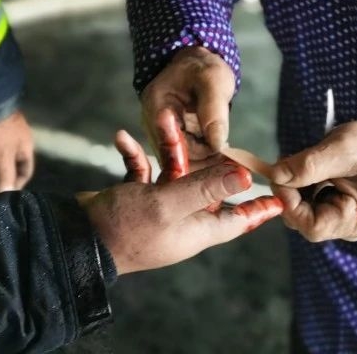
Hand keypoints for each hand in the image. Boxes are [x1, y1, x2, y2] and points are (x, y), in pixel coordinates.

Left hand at [0, 110, 34, 199]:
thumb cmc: (0, 130)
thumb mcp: (4, 155)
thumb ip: (6, 176)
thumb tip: (7, 195)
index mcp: (25, 148)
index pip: (24, 173)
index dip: (15, 186)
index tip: (1, 197)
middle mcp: (14, 144)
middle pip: (6, 169)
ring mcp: (0, 139)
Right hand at [79, 132, 282, 274]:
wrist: (75, 239)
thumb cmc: (125, 228)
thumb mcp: (169, 204)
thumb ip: (207, 187)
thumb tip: (246, 177)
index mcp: (197, 228)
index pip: (239, 219)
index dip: (260, 208)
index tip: (281, 198)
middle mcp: (181, 219)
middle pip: (206, 184)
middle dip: (208, 156)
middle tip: (215, 130)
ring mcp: (157, 209)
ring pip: (173, 170)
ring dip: (168, 146)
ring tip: (161, 119)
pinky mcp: (135, 198)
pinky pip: (143, 170)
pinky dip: (136, 154)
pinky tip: (122, 139)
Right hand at [140, 46, 235, 165]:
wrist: (195, 66)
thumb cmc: (202, 68)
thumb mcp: (212, 80)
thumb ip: (213, 110)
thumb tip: (217, 143)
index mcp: (157, 107)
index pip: (171, 142)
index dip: (194, 157)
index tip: (221, 163)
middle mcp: (154, 127)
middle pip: (175, 159)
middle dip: (204, 165)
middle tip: (234, 166)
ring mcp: (162, 137)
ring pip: (182, 164)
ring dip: (207, 166)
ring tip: (233, 163)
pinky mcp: (172, 143)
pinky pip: (187, 160)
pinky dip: (206, 161)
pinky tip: (224, 159)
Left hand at [268, 121, 356, 242]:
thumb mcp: (343, 149)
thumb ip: (309, 165)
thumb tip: (275, 176)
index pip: (312, 227)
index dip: (290, 205)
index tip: (279, 177)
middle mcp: (349, 227)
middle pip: (304, 220)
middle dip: (290, 192)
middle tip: (287, 163)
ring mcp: (342, 219)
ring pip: (303, 210)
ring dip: (295, 186)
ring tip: (303, 160)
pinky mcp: (335, 208)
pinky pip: (309, 202)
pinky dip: (302, 185)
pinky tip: (310, 167)